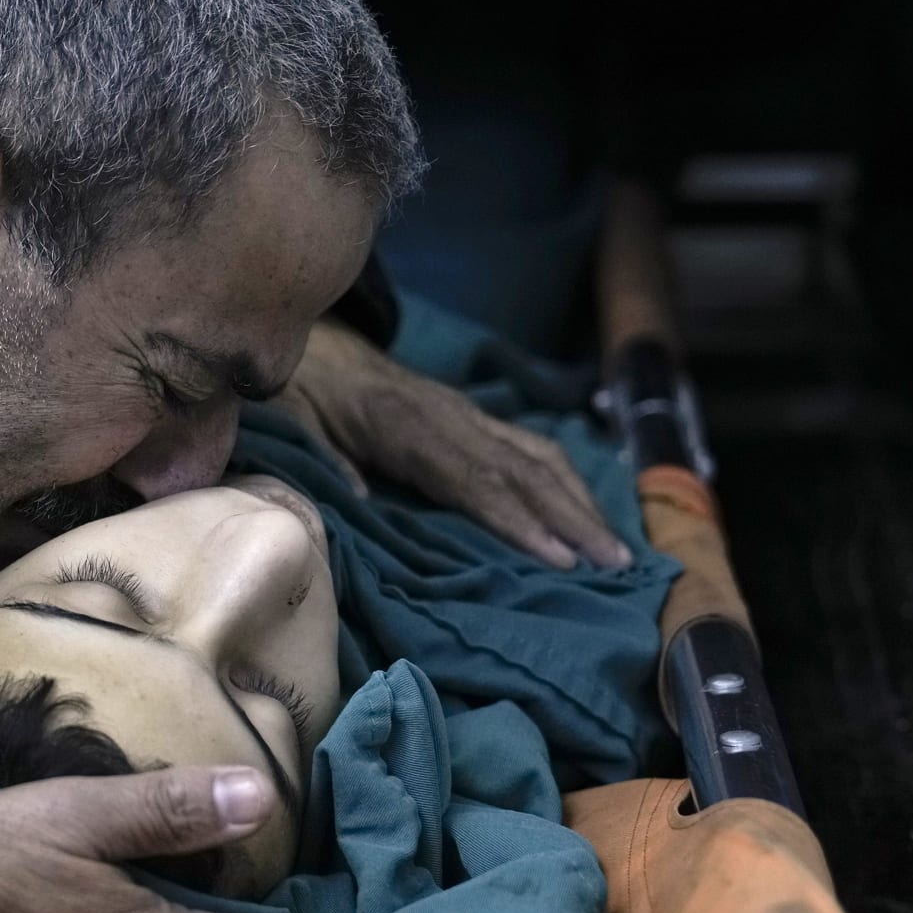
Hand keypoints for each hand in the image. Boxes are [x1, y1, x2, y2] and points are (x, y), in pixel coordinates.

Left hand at [279, 319, 632, 571]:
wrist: (317, 347)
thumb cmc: (303, 395)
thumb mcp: (295, 426)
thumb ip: (324, 460)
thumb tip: (357, 499)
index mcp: (405, 426)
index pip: (475, 479)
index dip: (519, 519)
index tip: (559, 558)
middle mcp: (450, 418)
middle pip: (524, 470)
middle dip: (574, 518)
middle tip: (615, 564)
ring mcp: (467, 414)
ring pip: (539, 456)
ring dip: (582, 502)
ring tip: (616, 551)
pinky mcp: (473, 417)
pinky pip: (531, 447)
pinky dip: (567, 481)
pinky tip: (588, 511)